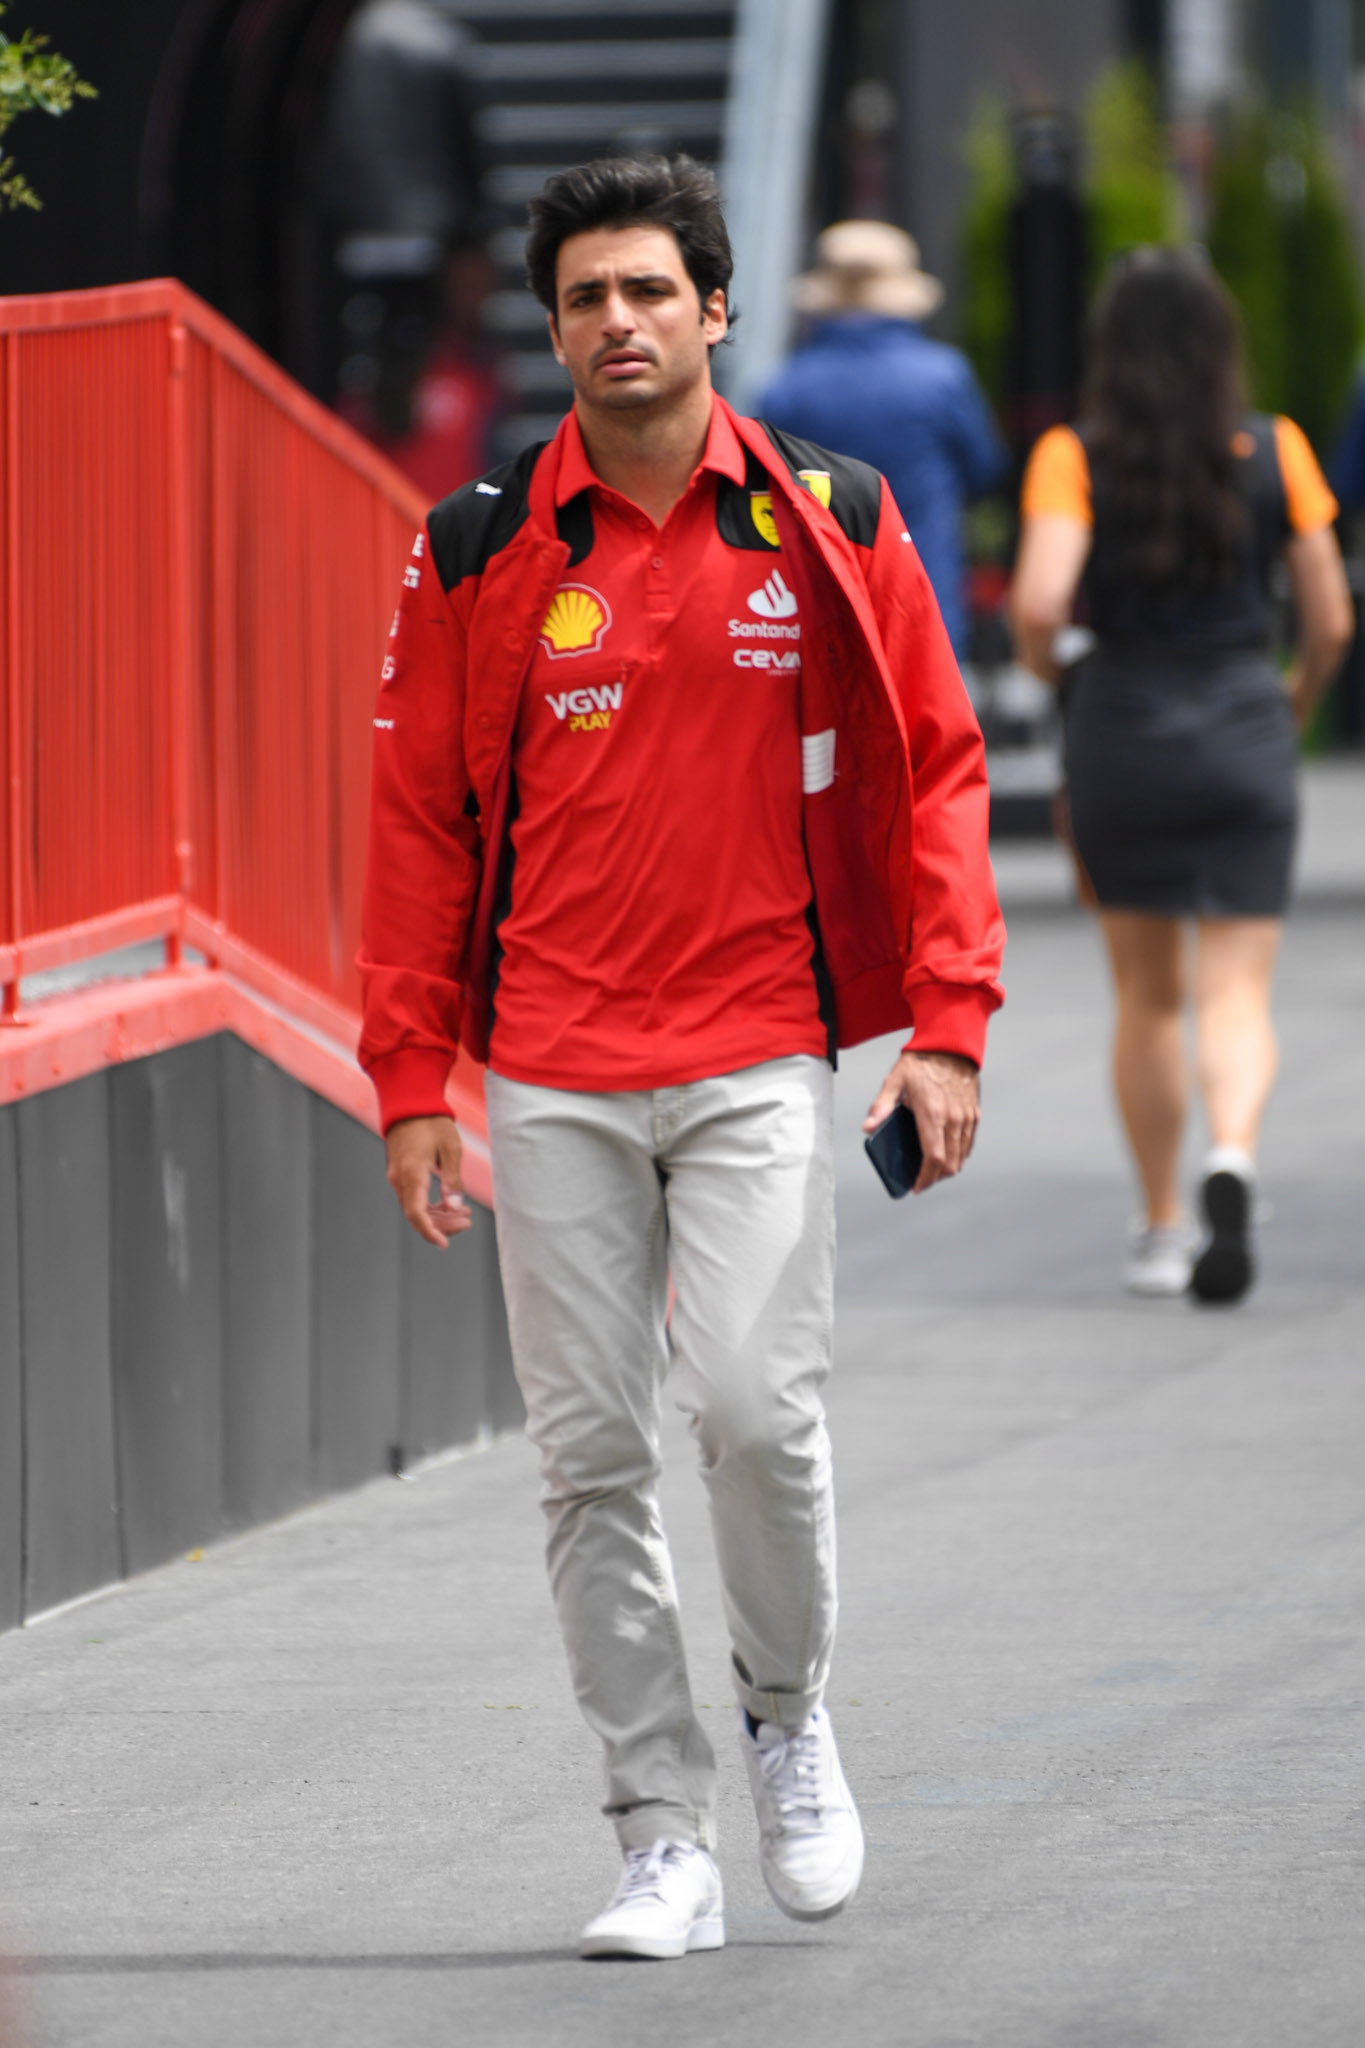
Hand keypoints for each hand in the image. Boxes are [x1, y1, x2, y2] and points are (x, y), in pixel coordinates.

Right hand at [385, 1114, 472, 1247]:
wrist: (410, 1103)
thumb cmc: (432, 1122)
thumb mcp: (451, 1148)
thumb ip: (452, 1180)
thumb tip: (455, 1207)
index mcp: (411, 1173)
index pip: (416, 1213)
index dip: (430, 1232)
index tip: (444, 1244)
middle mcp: (399, 1178)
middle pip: (417, 1215)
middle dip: (442, 1225)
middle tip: (467, 1222)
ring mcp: (397, 1176)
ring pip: (414, 1208)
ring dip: (438, 1216)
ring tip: (464, 1214)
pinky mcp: (400, 1174)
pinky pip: (413, 1198)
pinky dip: (430, 1205)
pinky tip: (449, 1205)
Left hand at [862, 1049, 979, 1194]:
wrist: (950, 1045)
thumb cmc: (921, 1063)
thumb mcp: (894, 1081)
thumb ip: (881, 1106)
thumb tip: (868, 1127)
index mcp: (932, 1114)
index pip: (934, 1158)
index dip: (926, 1178)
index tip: (916, 1187)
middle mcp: (953, 1119)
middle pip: (950, 1163)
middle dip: (935, 1177)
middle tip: (921, 1180)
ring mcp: (966, 1117)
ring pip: (961, 1156)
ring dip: (948, 1168)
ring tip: (932, 1170)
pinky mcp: (973, 1114)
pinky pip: (968, 1143)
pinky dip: (959, 1154)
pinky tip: (946, 1154)